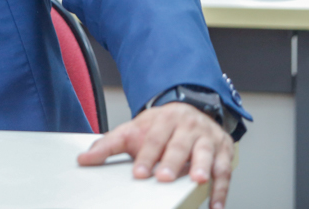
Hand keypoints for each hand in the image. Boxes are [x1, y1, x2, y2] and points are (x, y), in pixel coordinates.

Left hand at [77, 102, 233, 208]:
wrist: (191, 109)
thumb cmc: (160, 126)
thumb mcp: (133, 130)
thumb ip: (109, 145)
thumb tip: (83, 159)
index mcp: (163, 119)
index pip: (153, 138)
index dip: (146, 155)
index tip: (139, 173)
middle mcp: (187, 126)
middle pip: (179, 144)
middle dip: (172, 160)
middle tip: (164, 177)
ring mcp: (207, 137)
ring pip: (206, 153)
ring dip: (202, 167)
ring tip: (197, 181)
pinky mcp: (224, 149)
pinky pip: (225, 170)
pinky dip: (222, 189)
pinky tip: (216, 205)